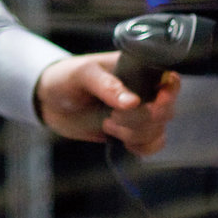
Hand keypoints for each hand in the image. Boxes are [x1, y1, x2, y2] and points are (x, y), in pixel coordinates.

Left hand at [33, 52, 178, 156]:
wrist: (48, 101)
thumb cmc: (65, 77)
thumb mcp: (82, 74)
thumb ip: (106, 85)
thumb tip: (132, 103)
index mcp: (137, 69)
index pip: (169, 81)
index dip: (168, 94)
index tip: (155, 103)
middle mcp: (143, 91)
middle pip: (165, 111)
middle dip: (141, 119)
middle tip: (112, 117)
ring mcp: (138, 113)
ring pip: (159, 130)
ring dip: (137, 134)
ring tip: (108, 125)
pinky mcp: (129, 132)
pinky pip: (152, 144)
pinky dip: (142, 147)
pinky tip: (122, 141)